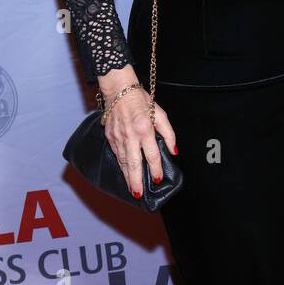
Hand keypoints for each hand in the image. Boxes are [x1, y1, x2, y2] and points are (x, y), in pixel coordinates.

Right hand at [99, 68, 176, 196]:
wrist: (118, 90)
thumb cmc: (141, 101)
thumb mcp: (160, 114)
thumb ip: (169, 133)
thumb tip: (174, 151)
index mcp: (144, 130)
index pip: (152, 155)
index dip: (156, 168)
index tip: (158, 178)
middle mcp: (130, 136)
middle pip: (133, 163)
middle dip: (136, 181)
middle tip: (138, 194)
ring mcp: (118, 137)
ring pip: (122, 162)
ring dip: (127, 177)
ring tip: (131, 189)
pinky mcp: (110, 137)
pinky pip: (116, 154)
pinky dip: (120, 166)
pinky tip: (124, 173)